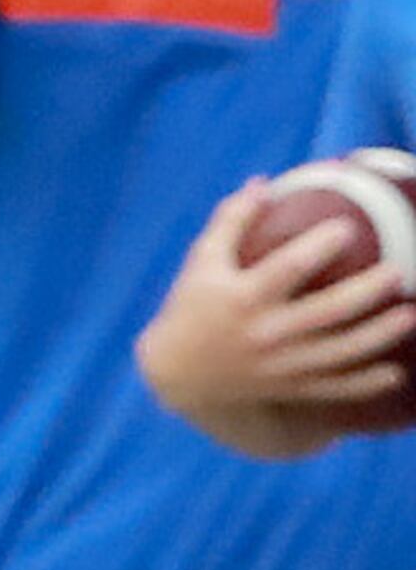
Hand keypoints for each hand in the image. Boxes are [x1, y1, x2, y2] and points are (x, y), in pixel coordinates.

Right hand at [138, 181, 415, 458]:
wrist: (177, 374)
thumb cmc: (191, 306)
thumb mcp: (201, 260)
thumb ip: (231, 220)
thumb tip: (263, 181)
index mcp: (243, 298)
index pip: (287, 269)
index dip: (318, 248)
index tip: (346, 227)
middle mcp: (266, 333)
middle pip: (326, 313)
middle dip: (366, 293)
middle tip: (398, 272)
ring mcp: (281, 366)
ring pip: (340, 353)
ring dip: (379, 336)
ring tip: (409, 315)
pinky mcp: (290, 388)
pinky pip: (335, 388)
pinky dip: (366, 383)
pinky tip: (397, 372)